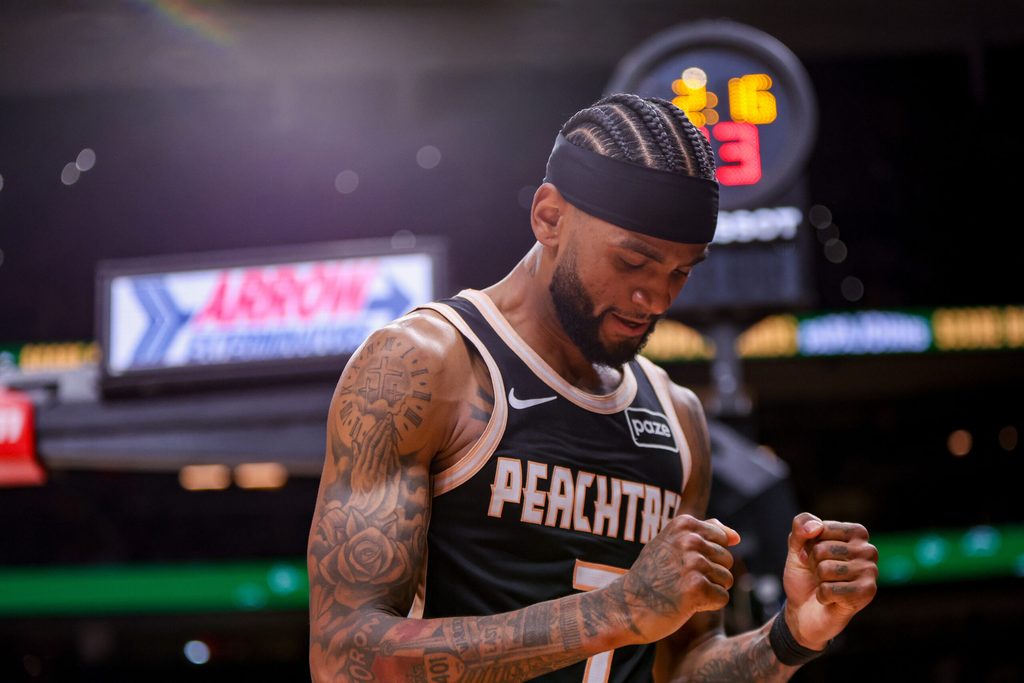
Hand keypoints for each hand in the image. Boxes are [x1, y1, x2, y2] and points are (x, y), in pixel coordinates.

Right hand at [612, 515, 740, 643]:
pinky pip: (722, 598)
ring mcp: (693, 563)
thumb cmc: (652, 575)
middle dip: (710, 574)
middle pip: (727, 560)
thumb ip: (704, 532)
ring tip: (683, 591)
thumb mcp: (671, 543)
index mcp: (684, 524)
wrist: (626, 605)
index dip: (707, 556)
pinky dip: (707, 605)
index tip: (681, 563)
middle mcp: (689, 540)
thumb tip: (737, 537)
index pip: (722, 539)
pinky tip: (686, 603)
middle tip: (680, 580)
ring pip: (727, 579)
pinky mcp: (696, 589)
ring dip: (709, 590)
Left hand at [782, 512, 877, 649]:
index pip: (821, 528)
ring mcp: (870, 572)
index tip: (814, 556)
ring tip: (827, 585)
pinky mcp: (867, 593)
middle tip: (820, 574)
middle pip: (822, 549)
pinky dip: (822, 596)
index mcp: (856, 533)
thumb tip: (816, 527)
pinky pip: (829, 590)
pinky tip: (831, 600)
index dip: (809, 544)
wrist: (804, 610)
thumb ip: (800, 527)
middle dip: (813, 564)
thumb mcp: (796, 546)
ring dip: (818, 581)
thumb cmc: (805, 575)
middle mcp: (868, 549)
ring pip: (825, 569)